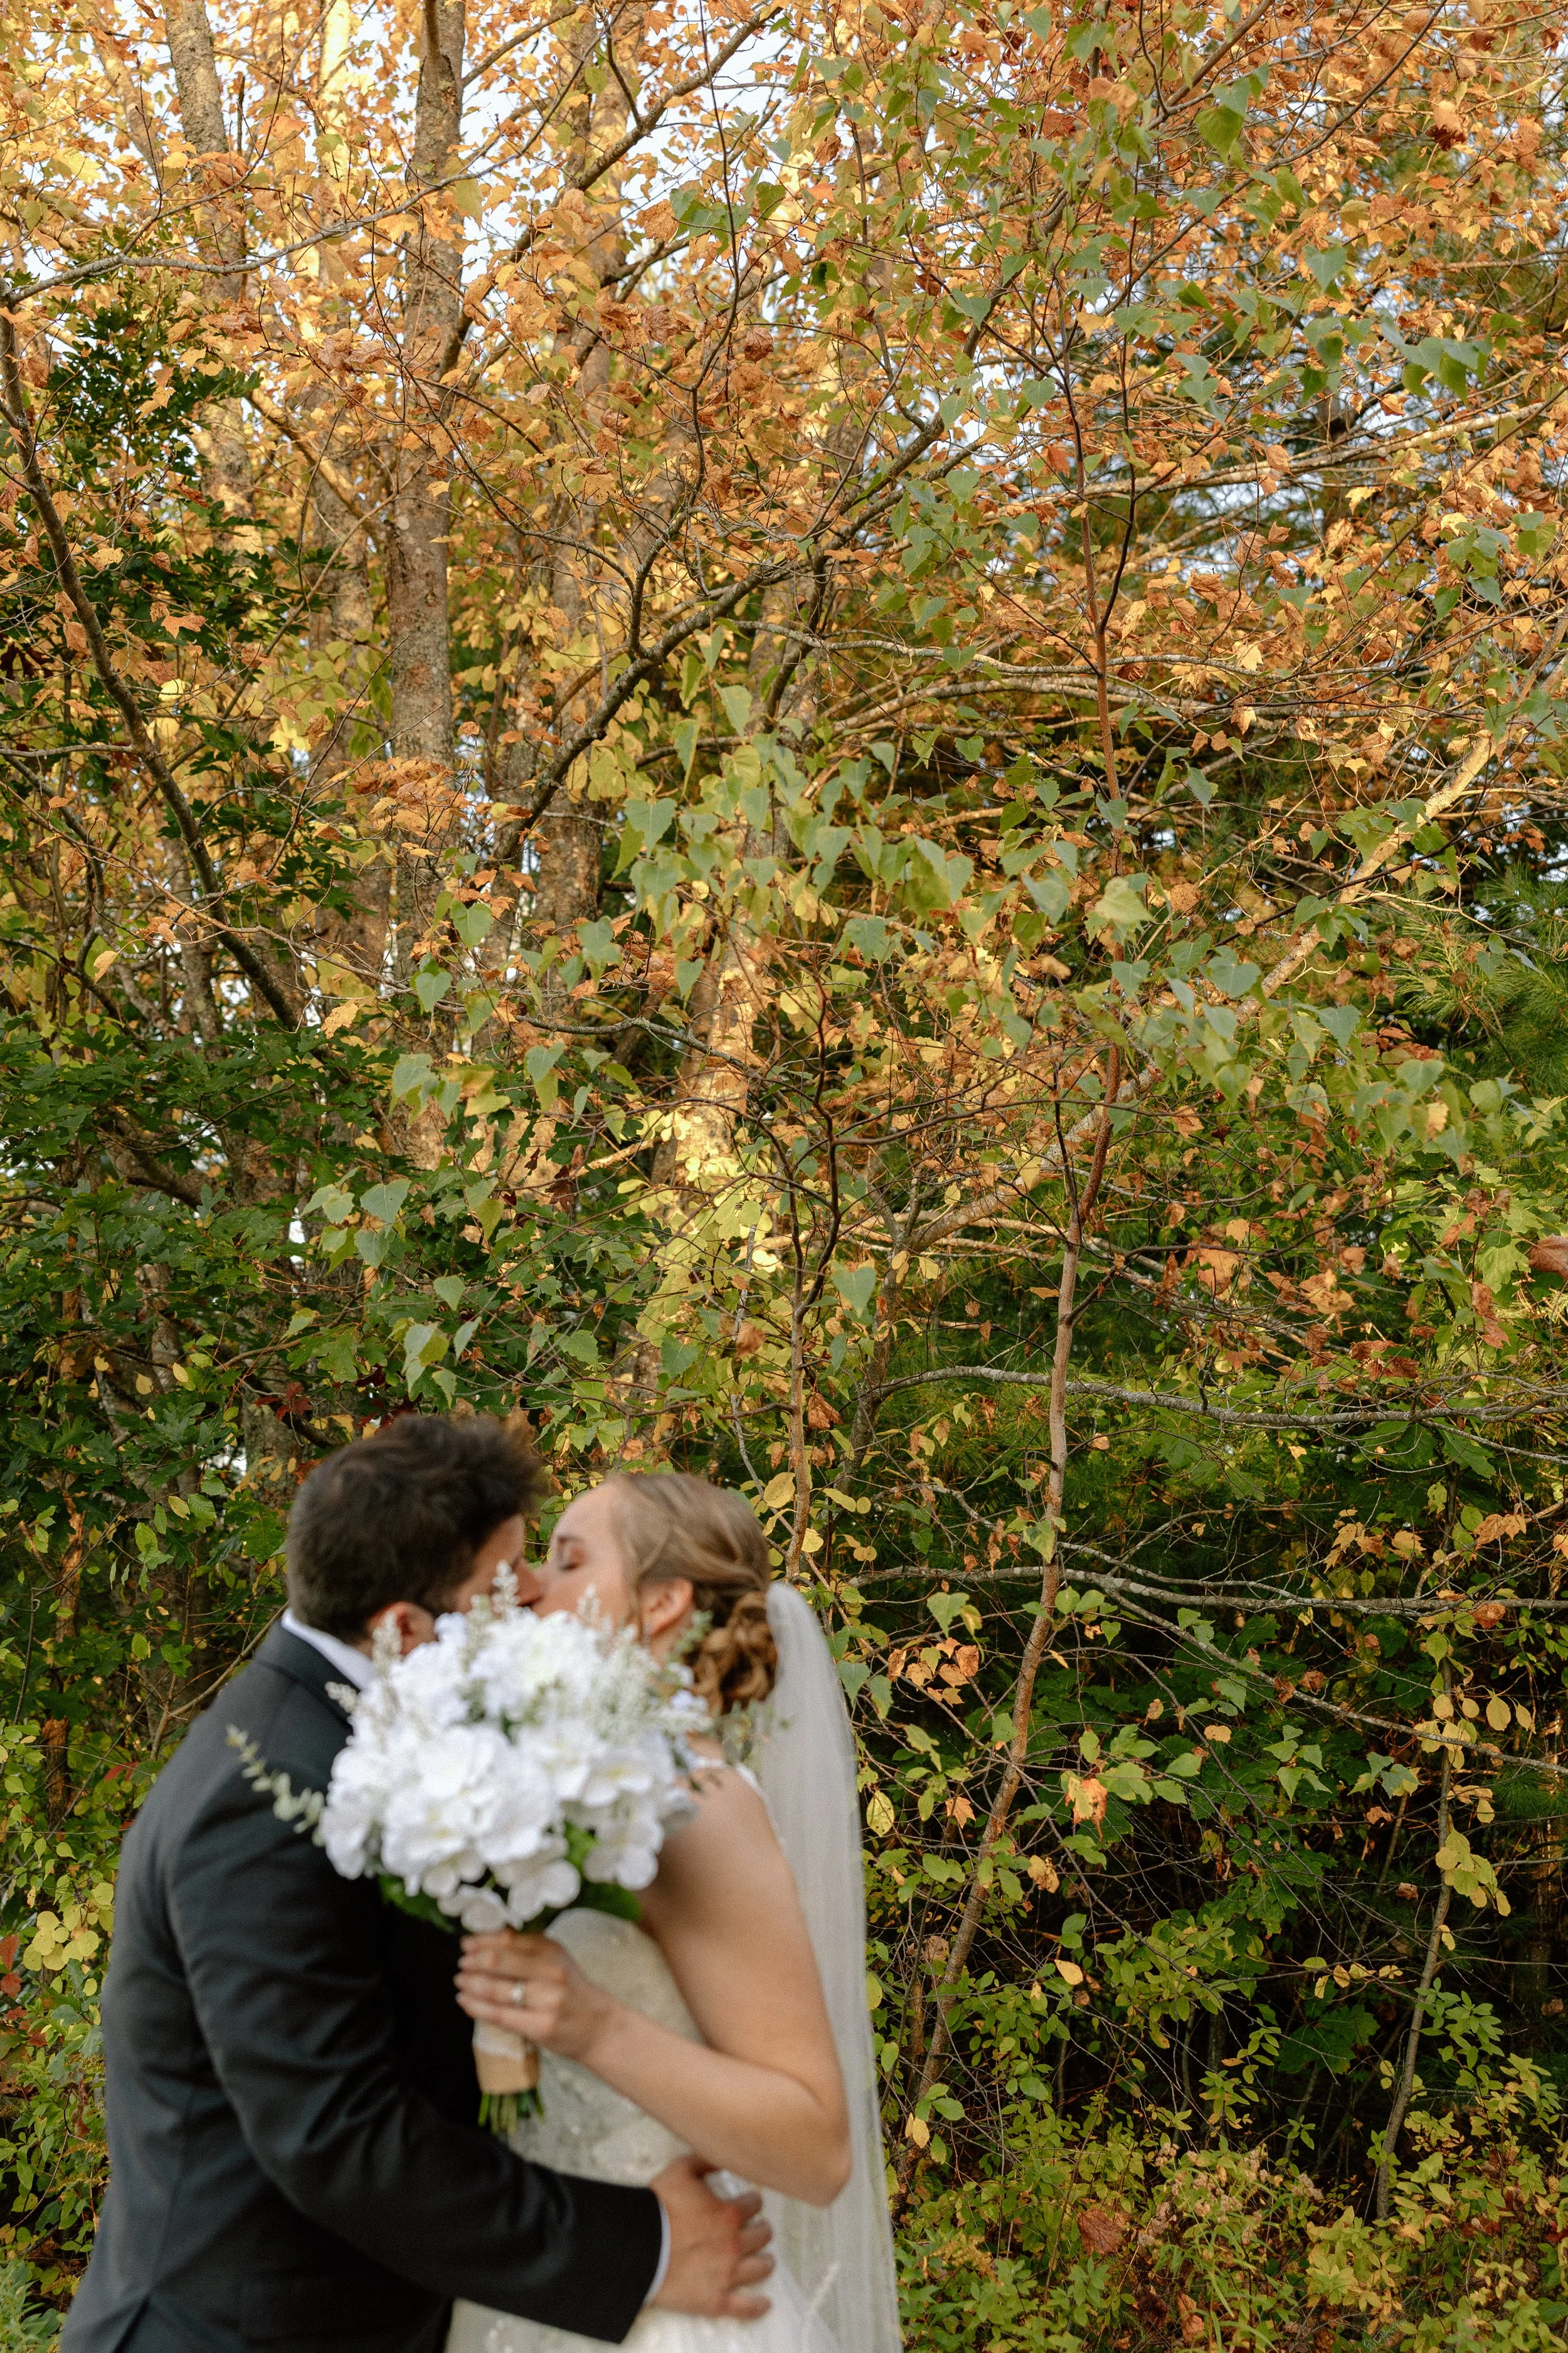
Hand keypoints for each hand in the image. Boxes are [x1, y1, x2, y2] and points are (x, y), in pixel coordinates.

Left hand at [455, 1931, 611, 2061]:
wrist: (599, 2027)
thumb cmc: (572, 1992)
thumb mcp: (556, 1962)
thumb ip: (527, 1951)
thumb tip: (485, 1942)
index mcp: (553, 1950)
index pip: (509, 1940)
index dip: (482, 1941)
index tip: (466, 1944)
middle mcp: (550, 1971)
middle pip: (500, 1962)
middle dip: (473, 1962)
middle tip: (460, 1964)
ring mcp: (546, 2000)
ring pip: (497, 1989)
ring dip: (471, 1984)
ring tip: (459, 1982)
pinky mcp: (540, 2026)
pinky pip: (500, 2015)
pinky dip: (477, 2008)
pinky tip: (465, 2002)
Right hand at [648, 2155, 772, 2320]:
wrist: (639, 2248)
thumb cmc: (659, 2208)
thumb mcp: (681, 2171)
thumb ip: (706, 2161)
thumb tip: (724, 2155)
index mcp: (729, 2214)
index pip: (755, 2204)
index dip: (752, 2202)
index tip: (750, 2204)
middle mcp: (735, 2244)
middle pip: (762, 2235)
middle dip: (762, 2230)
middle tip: (758, 2230)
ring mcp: (727, 2274)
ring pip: (760, 2268)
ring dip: (764, 2262)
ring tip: (765, 2260)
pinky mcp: (716, 2300)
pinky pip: (745, 2307)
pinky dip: (757, 2306)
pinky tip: (765, 2303)